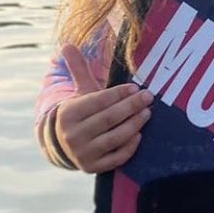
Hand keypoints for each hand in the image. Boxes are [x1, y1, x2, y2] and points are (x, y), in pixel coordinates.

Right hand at [56, 44, 152, 171]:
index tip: (136, 88)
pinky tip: (139, 134)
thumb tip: (69, 44)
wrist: (64, 144)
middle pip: (108, 118)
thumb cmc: (80, 112)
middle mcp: (72, 135)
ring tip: (147, 113)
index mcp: (68, 113)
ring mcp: (82, 153)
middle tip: (149, 97)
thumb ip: (78, 69)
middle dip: (131, 107)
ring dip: (134, 125)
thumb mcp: (78, 92)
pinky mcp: (92, 168)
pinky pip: (116, 158)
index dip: (119, 94)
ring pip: (114, 138)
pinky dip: (129, 147)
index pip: (98, 101)